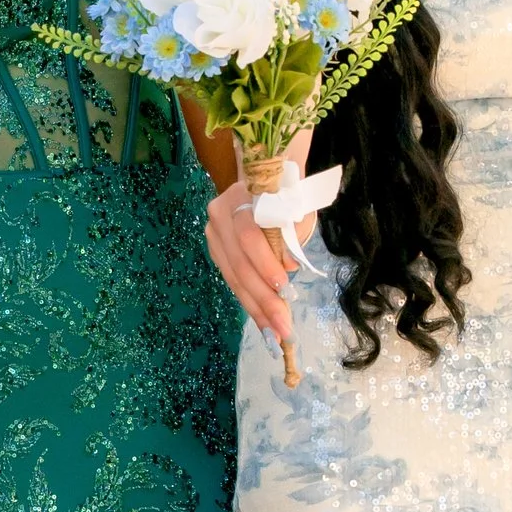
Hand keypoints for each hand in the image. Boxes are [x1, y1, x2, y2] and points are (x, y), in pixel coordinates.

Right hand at [204, 169, 296, 352]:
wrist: (266, 178)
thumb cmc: (286, 193)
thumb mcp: (297, 207)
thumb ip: (293, 233)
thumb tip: (288, 266)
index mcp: (238, 198)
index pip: (249, 236)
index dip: (265, 263)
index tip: (285, 288)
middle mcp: (219, 216)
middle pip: (239, 264)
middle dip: (263, 299)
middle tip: (282, 328)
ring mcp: (213, 235)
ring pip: (233, 278)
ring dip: (255, 308)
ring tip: (273, 333)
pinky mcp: (216, 251)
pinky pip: (232, 281)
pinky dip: (249, 302)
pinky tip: (262, 321)